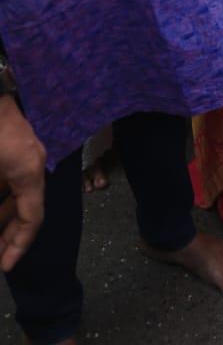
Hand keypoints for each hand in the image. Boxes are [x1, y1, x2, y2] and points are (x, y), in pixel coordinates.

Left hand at [0, 96, 45, 271]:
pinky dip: (2, 194)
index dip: (18, 245)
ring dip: (4, 214)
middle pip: (27, 206)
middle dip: (9, 234)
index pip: (33, 217)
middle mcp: (33, 161)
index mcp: (29, 169)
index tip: (5, 266)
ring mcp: (25, 149)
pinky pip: (12, 176)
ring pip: (19, 191)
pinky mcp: (15, 142)